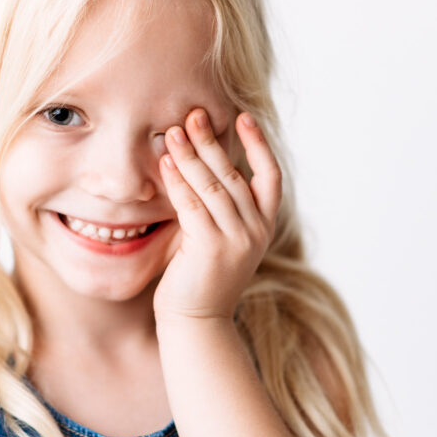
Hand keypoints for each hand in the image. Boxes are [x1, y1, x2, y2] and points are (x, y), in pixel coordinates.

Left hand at [152, 107, 281, 323]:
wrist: (197, 323)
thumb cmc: (201, 280)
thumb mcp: (221, 240)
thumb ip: (221, 210)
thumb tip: (204, 169)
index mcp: (264, 227)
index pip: (270, 177)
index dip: (258, 145)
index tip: (243, 117)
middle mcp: (255, 231)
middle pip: (234, 175)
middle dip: (212, 142)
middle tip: (193, 114)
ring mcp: (236, 240)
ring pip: (213, 186)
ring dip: (191, 156)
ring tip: (173, 132)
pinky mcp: (210, 248)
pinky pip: (193, 205)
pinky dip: (178, 181)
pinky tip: (166, 163)